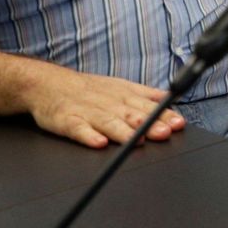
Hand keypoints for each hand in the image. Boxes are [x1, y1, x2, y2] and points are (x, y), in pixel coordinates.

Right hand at [26, 66, 184, 148]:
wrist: (49, 83)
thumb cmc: (90, 89)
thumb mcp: (121, 86)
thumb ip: (146, 95)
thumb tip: (171, 99)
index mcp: (123, 95)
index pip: (148, 106)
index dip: (164, 116)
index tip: (178, 124)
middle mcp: (108, 103)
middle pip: (132, 115)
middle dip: (149, 124)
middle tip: (164, 133)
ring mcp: (88, 112)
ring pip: (108, 122)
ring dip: (124, 131)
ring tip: (137, 140)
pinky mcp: (67, 121)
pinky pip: (78, 129)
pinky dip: (88, 136)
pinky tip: (99, 143)